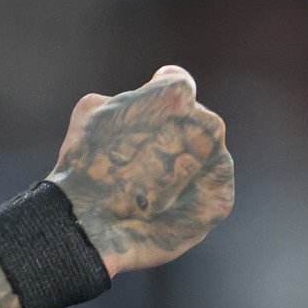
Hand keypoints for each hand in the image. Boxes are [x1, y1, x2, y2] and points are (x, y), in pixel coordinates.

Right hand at [48, 66, 233, 275]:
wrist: (91, 224)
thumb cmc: (86, 161)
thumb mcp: (92, 108)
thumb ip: (127, 98)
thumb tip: (143, 99)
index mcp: (177, 94)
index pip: (175, 83)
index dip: (156, 98)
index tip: (146, 115)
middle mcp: (207, 124)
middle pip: (193, 123)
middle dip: (172, 135)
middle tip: (143, 159)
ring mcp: (218, 162)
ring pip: (204, 157)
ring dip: (184, 166)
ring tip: (151, 187)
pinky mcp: (221, 198)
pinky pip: (208, 190)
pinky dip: (189, 195)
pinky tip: (163, 205)